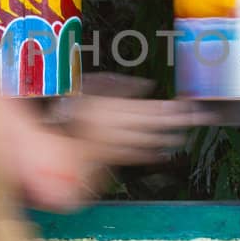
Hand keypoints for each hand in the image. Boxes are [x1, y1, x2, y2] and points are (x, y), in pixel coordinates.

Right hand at [50, 78, 209, 166]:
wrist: (42, 129)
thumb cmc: (66, 100)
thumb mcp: (93, 83)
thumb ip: (121, 86)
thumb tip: (148, 87)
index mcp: (108, 107)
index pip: (148, 110)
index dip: (171, 110)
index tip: (189, 106)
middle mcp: (110, 128)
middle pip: (151, 126)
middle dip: (175, 123)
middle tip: (197, 118)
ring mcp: (107, 145)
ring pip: (143, 143)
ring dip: (165, 139)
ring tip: (182, 135)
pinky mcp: (102, 157)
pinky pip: (130, 156)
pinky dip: (149, 154)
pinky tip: (162, 153)